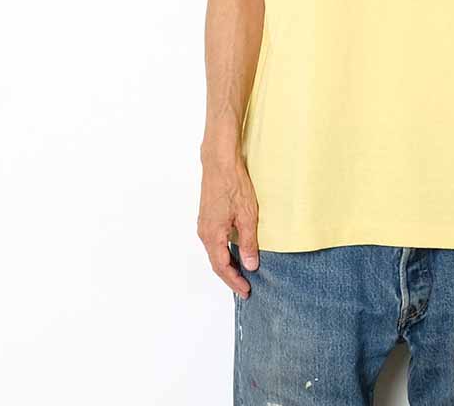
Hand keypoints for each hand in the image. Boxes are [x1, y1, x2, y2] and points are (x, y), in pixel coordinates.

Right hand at [197, 154, 259, 298]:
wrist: (219, 162)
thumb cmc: (234, 185)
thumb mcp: (247, 215)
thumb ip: (248, 242)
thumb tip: (250, 265)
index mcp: (213, 235)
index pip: (222, 267)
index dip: (234, 281)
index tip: (246, 291)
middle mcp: (204, 233)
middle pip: (216, 262)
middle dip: (231, 277)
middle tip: (245, 288)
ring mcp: (204, 224)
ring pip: (215, 252)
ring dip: (227, 265)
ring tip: (242, 273)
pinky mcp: (207, 217)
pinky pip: (214, 241)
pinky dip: (224, 252)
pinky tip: (234, 251)